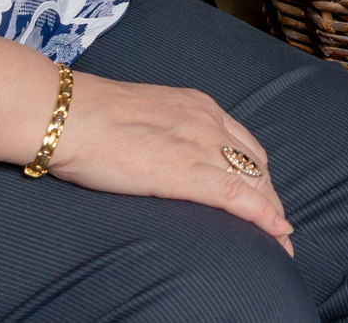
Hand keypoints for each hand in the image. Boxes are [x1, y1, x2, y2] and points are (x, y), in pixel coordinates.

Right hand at [50, 76, 294, 255]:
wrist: (67, 114)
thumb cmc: (90, 117)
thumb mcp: (145, 115)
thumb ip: (168, 131)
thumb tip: (168, 155)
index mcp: (199, 106)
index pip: (245, 146)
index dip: (260, 176)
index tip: (266, 199)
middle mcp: (208, 121)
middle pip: (256, 166)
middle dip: (271, 198)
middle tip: (279, 227)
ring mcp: (199, 144)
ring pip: (253, 183)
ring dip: (272, 214)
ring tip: (280, 240)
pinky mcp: (185, 170)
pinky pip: (235, 195)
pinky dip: (262, 215)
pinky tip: (275, 232)